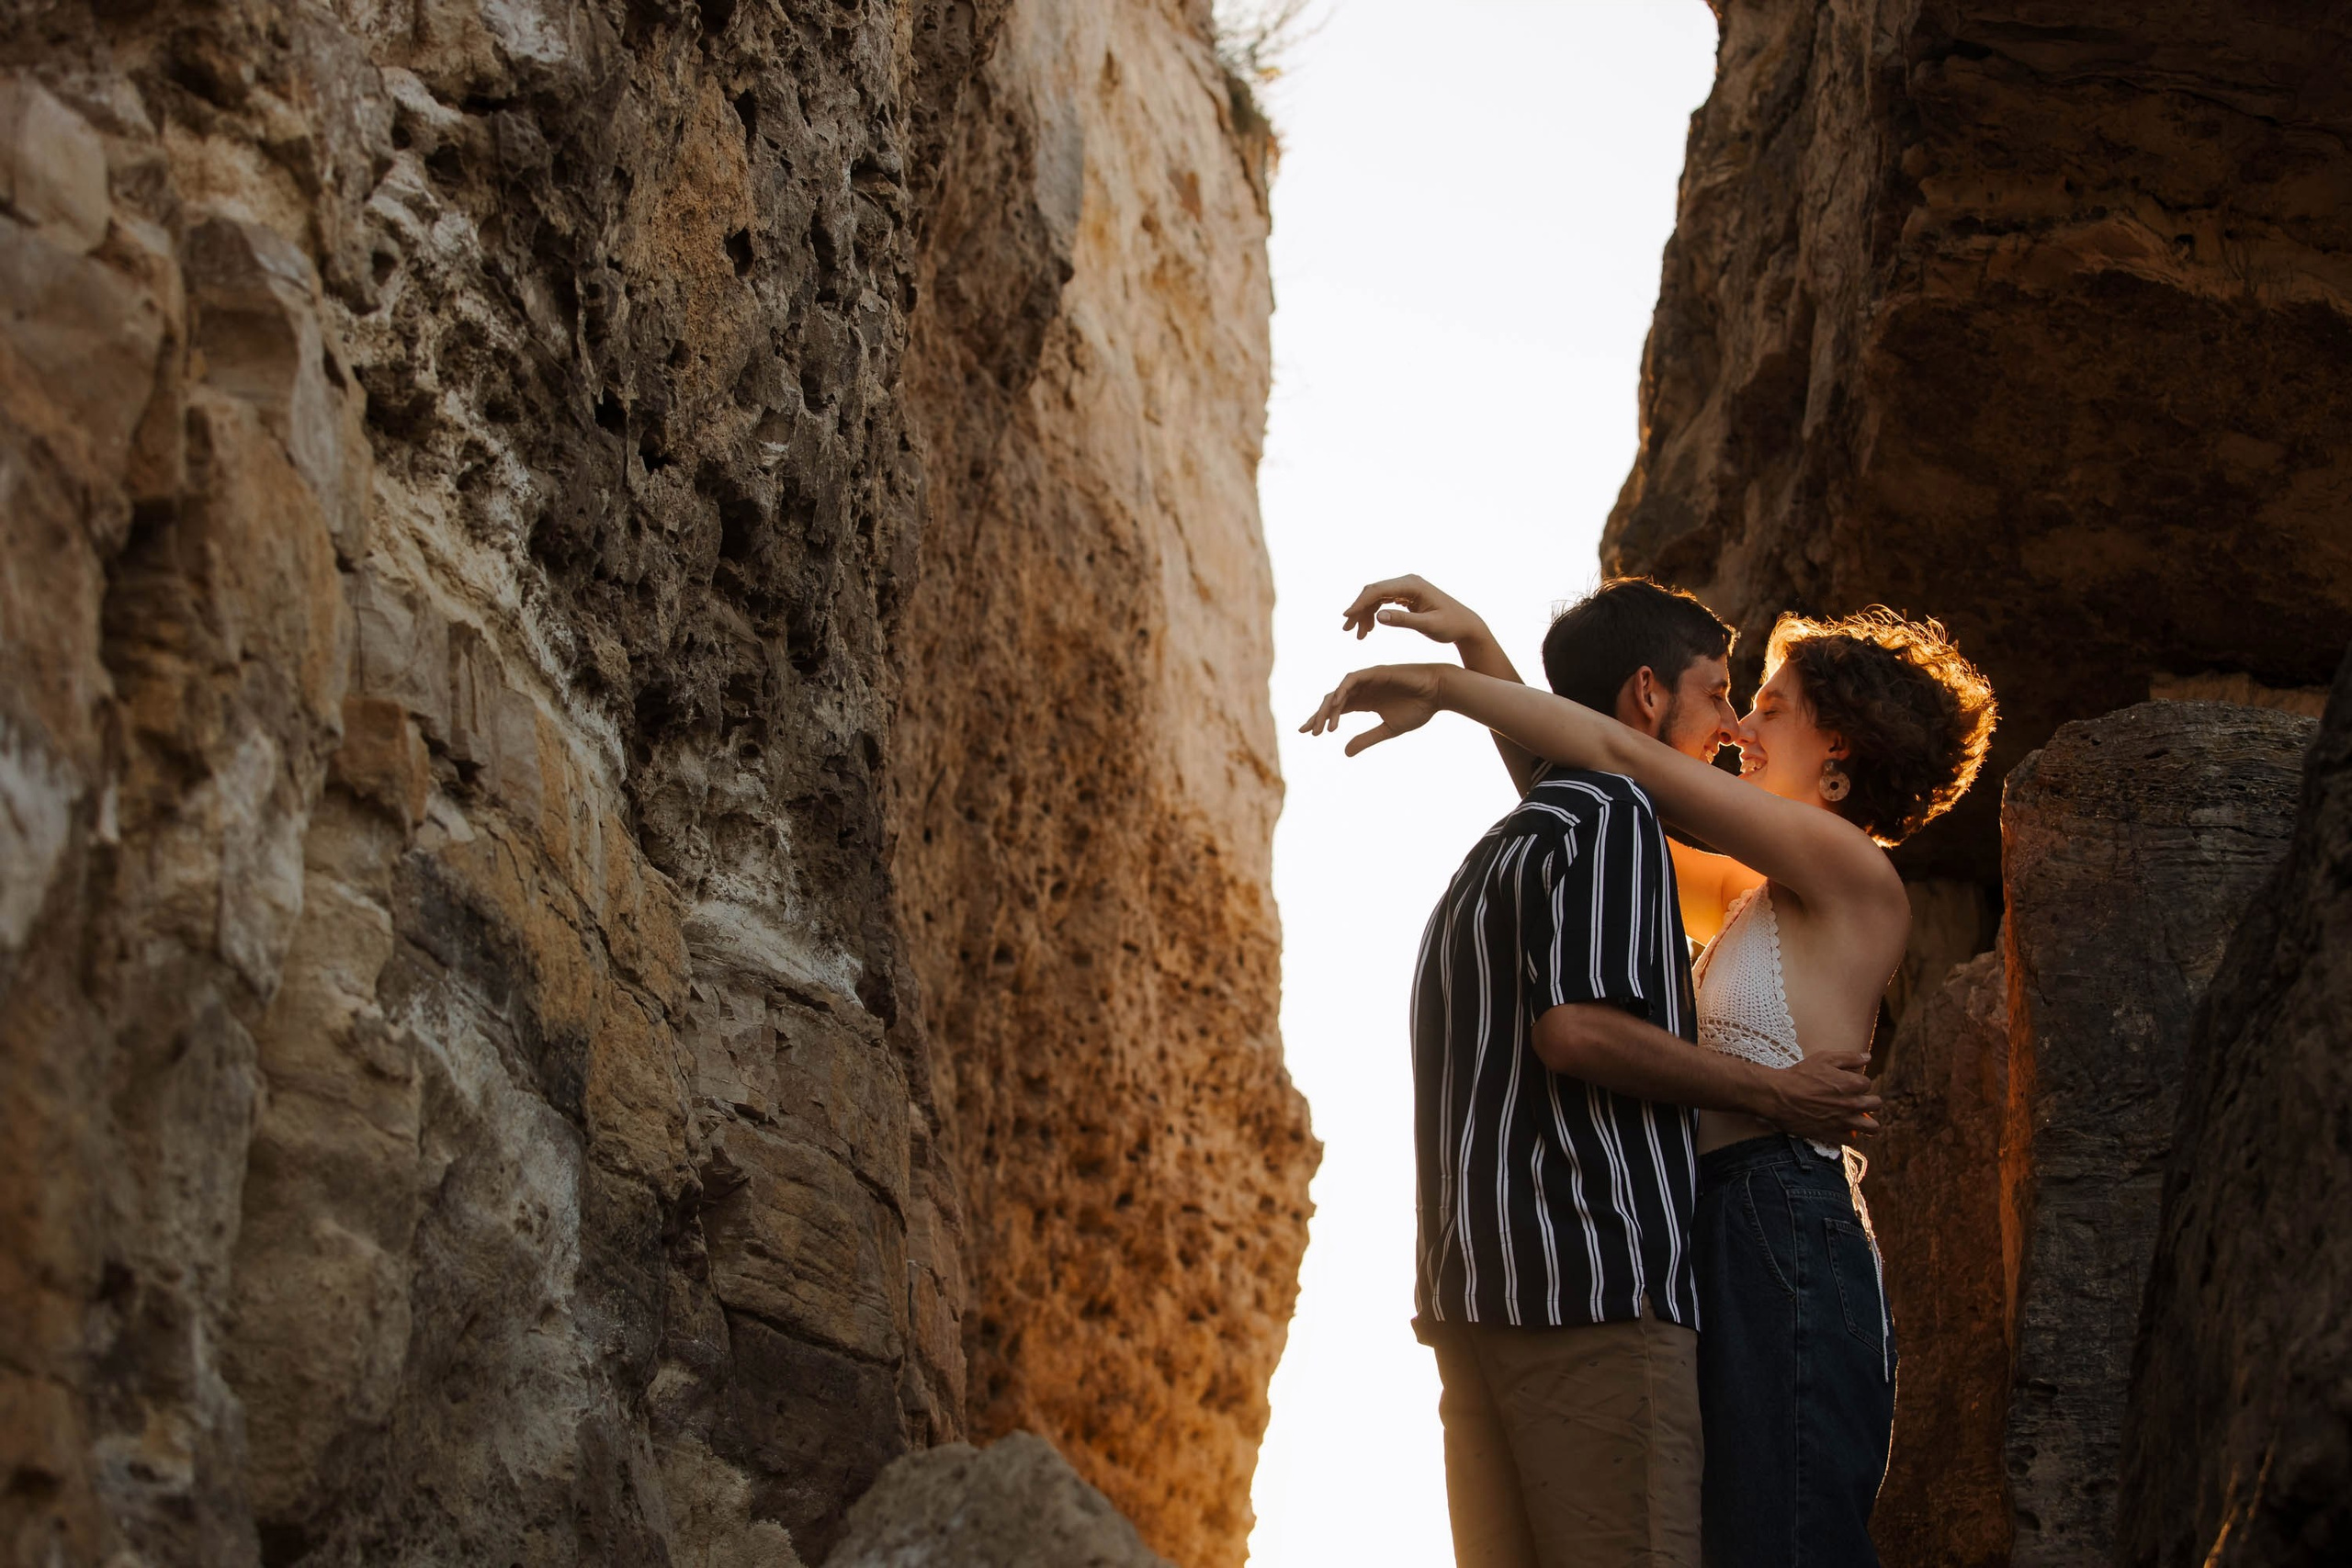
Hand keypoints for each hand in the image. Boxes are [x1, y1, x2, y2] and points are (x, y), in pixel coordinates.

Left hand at [1299, 664, 1448, 755]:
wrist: (1439, 693)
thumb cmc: (1418, 708)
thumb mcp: (1388, 729)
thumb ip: (1366, 739)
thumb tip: (1344, 753)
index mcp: (1364, 702)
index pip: (1336, 709)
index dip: (1319, 719)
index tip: (1305, 733)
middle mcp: (1362, 690)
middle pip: (1332, 700)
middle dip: (1319, 716)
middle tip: (1311, 732)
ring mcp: (1367, 680)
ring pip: (1339, 691)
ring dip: (1329, 708)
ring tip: (1324, 726)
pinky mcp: (1375, 672)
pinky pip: (1352, 680)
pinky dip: (1342, 691)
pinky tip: (1336, 705)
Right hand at [1340, 576, 1489, 645]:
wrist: (1466, 625)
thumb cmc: (1452, 626)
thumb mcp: (1429, 626)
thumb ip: (1404, 621)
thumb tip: (1378, 616)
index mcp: (1413, 585)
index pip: (1378, 590)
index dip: (1360, 603)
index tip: (1347, 617)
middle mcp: (1408, 582)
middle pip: (1374, 591)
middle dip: (1359, 610)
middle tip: (1347, 630)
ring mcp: (1407, 587)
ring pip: (1376, 597)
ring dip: (1365, 614)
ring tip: (1359, 635)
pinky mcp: (1407, 595)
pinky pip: (1384, 601)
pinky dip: (1374, 614)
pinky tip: (1369, 628)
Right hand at [1760, 1053, 1882, 1144]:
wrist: (1779, 1096)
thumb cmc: (1800, 1075)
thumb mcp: (1824, 1058)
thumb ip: (1849, 1057)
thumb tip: (1868, 1057)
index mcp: (1853, 1084)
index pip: (1868, 1083)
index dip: (1857, 1082)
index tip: (1847, 1083)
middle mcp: (1853, 1104)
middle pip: (1876, 1104)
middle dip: (1868, 1101)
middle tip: (1855, 1099)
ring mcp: (1845, 1121)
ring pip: (1872, 1127)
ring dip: (1868, 1122)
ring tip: (1859, 1118)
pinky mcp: (1833, 1134)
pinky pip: (1852, 1139)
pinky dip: (1849, 1134)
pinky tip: (1841, 1127)